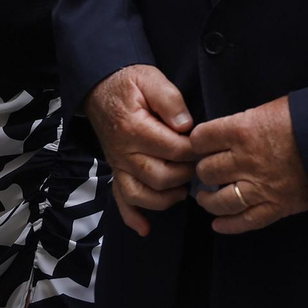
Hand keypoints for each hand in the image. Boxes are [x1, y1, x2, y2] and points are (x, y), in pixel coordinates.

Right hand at [85, 65, 196, 236]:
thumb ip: (170, 100)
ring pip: (143, 194)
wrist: (101, 87)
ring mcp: (118, 165)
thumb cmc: (129, 83)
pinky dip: (132, 216)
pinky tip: (145, 228)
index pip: (173, 149)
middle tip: (198, 165)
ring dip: (167, 198)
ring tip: (183, 189)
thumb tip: (186, 126)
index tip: (207, 146)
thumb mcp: (151, 79)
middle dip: (185, 174)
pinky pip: (121, 199)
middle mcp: (124, 152)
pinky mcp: (116, 171)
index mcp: (135, 128)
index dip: (195, 151)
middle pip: (161, 176)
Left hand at [191, 96, 307, 233]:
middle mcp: (245, 160)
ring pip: (220, 199)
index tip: (199, 145)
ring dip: (208, 200)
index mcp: (242, 130)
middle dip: (203, 171)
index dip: (197, 143)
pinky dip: (229, 225)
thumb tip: (227, 132)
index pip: (201, 139)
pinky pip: (246, 220)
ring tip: (206, 198)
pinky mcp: (277, 206)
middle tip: (207, 170)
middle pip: (206, 171)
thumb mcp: (270, 108)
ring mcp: (260, 186)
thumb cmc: (307, 117)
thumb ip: (245, 122)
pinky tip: (218, 224)